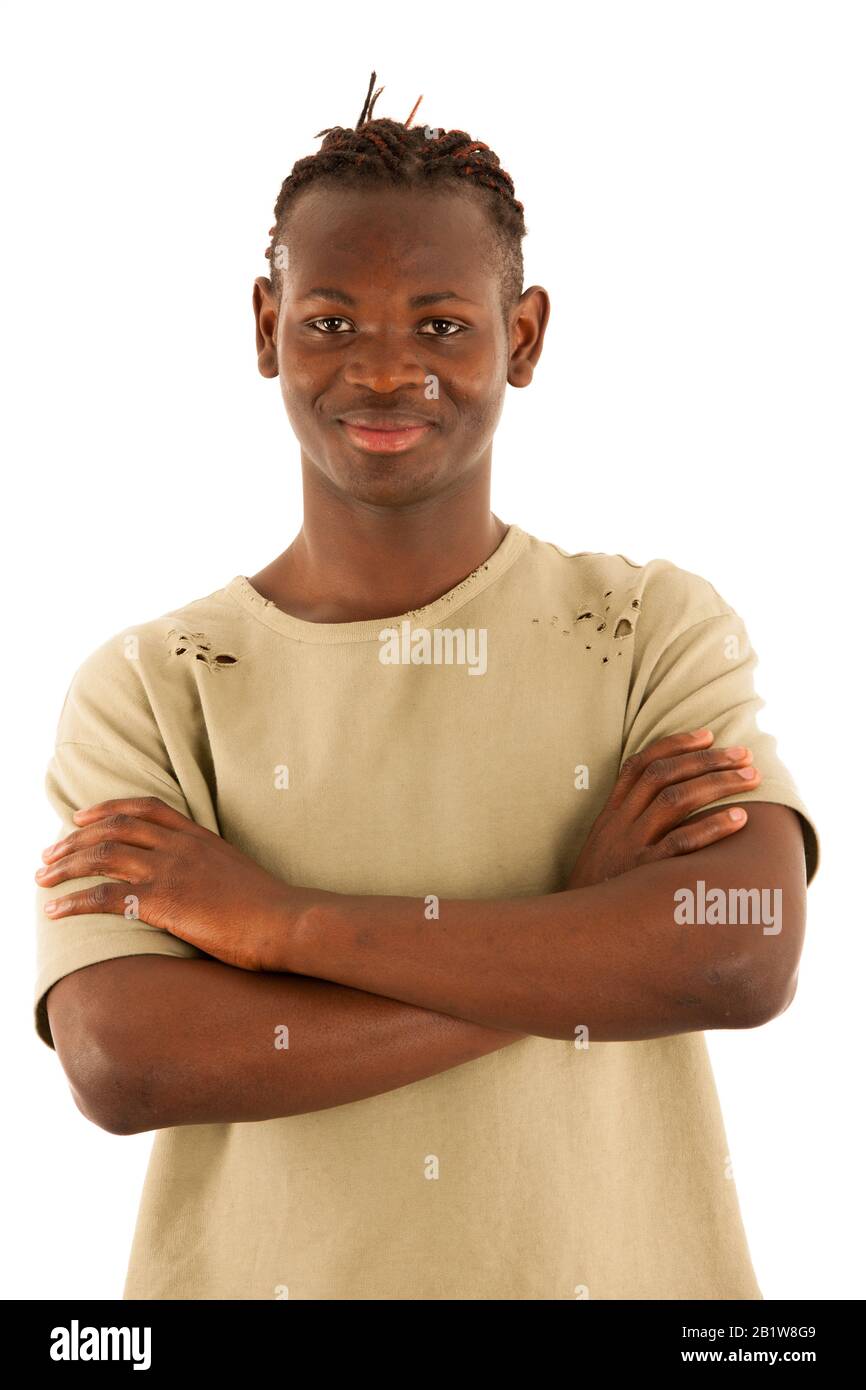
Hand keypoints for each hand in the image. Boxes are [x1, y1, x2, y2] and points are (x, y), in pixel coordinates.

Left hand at [35, 796, 322, 971]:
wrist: (287, 921)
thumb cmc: (269, 908)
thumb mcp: (236, 873)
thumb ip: (210, 868)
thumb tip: (194, 881)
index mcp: (199, 836)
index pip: (145, 808)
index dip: (107, 809)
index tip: (80, 818)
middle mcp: (181, 846)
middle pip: (114, 828)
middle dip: (74, 840)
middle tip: (49, 856)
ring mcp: (172, 870)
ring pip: (102, 855)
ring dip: (65, 866)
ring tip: (42, 879)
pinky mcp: (165, 901)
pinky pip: (107, 896)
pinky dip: (75, 901)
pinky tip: (55, 911)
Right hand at [566, 728, 760, 888]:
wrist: (574, 929)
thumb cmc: (599, 890)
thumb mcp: (604, 850)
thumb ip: (629, 826)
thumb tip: (671, 805)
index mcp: (611, 814)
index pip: (640, 765)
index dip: (674, 744)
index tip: (707, 734)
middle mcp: (620, 824)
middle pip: (664, 775)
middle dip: (706, 759)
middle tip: (743, 753)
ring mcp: (631, 847)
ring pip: (675, 800)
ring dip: (717, 783)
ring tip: (751, 777)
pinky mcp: (644, 874)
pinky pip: (681, 843)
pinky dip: (712, 827)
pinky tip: (740, 819)